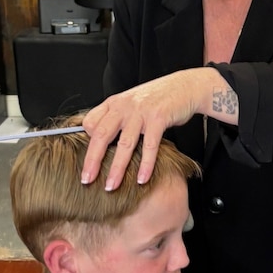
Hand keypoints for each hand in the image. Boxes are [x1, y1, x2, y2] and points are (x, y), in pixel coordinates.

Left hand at [81, 68, 235, 190]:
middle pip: (101, 135)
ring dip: (117, 168)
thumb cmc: (158, 98)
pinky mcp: (159, 118)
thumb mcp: (132, 103)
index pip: (90, 123)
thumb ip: (117, 117)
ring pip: (125, 144)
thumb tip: (102, 140)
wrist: (186, 86)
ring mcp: (141, 111)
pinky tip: (141, 179)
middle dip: (92, 160)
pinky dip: (146, 164)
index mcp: (114, 103)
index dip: (87, 142)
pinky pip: (150, 146)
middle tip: (86, 180)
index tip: (88, 159)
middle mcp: (124, 106)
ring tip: (111, 186)